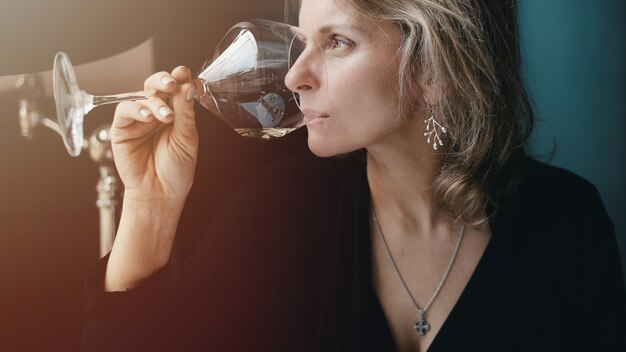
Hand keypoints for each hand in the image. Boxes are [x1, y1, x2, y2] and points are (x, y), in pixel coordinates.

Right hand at [111, 66, 197, 202]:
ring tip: (166, 116)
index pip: (176, 89)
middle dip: (164, 81)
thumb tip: (188, 86)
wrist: (161, 193)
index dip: (179, 78)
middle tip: (172, 84)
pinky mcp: (122, 129)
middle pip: (156, 86)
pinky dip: (136, 109)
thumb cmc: (176, 170)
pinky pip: (125, 110)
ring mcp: (139, 120)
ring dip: (154, 101)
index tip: (185, 73)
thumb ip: (186, 112)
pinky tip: (148, 117)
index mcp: (175, 113)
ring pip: (141, 95)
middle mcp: (156, 113)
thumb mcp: (187, 139)